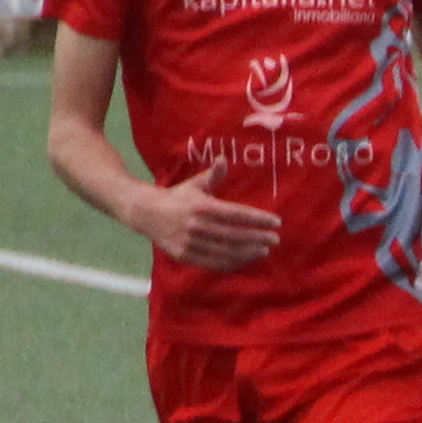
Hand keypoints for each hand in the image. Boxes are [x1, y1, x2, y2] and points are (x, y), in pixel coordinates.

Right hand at [133, 172, 277, 267]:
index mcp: (201, 206)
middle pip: (234, 235)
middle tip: (275, 239)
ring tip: (264, 250)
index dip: (258, 219)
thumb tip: (224, 159)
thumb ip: (213, 175)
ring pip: (226, 251)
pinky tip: (246, 259)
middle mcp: (196, 225)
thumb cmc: (178, 197)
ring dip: (248, 253)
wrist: (145, 212)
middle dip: (258, 238)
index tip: (276, 222)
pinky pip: (213, 262)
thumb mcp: (195, 184)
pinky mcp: (184, 255)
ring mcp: (189, 242)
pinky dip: (232, 263)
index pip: (236, 214)